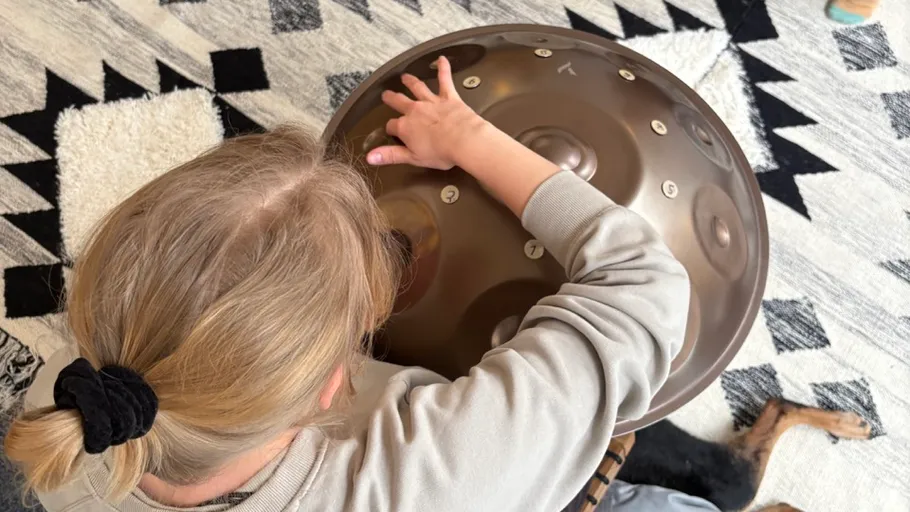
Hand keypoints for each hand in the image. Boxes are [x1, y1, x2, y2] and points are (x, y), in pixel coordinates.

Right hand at [367, 57, 485, 169]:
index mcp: (406, 127)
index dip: (390, 128)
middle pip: (399, 101)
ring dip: (410, 81)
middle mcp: (415, 111)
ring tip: (405, 77)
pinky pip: (444, 80)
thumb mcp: (412, 158)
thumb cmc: (441, 152)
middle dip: (392, 98)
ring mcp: (431, 102)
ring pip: (417, 88)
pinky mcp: (448, 97)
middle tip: (386, 95)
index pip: (392, 126)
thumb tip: (370, 157)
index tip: (391, 130)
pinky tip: (442, 59)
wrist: (464, 141)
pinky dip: (443, 69)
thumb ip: (390, 155)